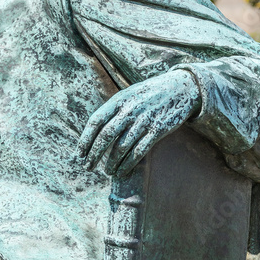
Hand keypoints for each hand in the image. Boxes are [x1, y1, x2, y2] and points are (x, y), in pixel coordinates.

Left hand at [77, 70, 201, 176]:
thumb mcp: (128, 95)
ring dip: (112, 162)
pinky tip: (122, 172)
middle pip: (106, 136)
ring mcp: (144, 120)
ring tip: (107, 171)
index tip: (79, 154)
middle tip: (87, 167)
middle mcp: (130, 110)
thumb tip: (93, 131)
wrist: (180, 88)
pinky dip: (128, 164)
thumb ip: (113, 110)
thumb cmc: (149, 94)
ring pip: (122, 147)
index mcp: (119, 100)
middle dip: (94, 154)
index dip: (85, 139)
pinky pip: (139, 151)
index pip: (96, 121)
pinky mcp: (157, 130)